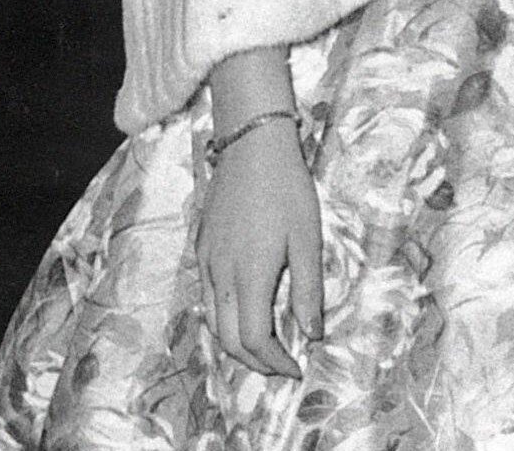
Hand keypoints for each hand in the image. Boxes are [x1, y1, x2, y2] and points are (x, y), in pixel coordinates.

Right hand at [197, 118, 321, 377]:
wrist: (251, 145)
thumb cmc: (287, 188)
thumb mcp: (307, 238)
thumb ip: (307, 290)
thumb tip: (311, 335)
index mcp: (249, 276)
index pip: (253, 340)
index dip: (274, 362)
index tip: (296, 367)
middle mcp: (220, 274)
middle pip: (227, 339)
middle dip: (253, 361)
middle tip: (280, 364)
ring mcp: (206, 260)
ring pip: (211, 320)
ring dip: (235, 342)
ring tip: (263, 345)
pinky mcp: (201, 246)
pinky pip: (206, 295)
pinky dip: (222, 316)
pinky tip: (243, 309)